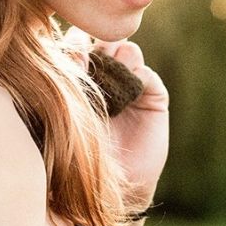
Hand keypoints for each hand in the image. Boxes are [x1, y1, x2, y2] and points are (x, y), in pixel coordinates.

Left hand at [66, 28, 169, 205]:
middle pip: (104, 41)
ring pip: (127, 50)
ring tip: (111, 74)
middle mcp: (107, 77)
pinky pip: (146, 73)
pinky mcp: (153, 97)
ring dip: (119, 56)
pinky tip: (128, 90)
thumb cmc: (80, 151)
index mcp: (81, 77)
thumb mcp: (71, 109)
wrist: (111, 184)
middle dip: (99, 44)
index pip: (79, 44)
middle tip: (93, 59)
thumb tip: (73, 41)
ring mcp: (131, 85)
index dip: (77, 41)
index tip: (72, 50)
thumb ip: (72, 74)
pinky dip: (137, 75)